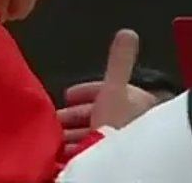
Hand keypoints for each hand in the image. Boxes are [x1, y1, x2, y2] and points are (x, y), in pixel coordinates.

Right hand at [58, 29, 157, 155]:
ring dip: (73, 132)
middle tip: (56, 117)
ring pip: (94, 131)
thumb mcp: (114, 88)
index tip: (67, 95)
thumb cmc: (116, 124)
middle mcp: (131, 121)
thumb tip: (128, 33)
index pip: (109, 90)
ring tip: (55, 136)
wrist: (113, 160)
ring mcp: (122, 140)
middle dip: (75, 114)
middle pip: (99, 112)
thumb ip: (119, 61)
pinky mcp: (111, 157)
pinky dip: (77, 146)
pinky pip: (92, 147)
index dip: (86, 91)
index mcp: (136, 102)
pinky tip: (64, 152)